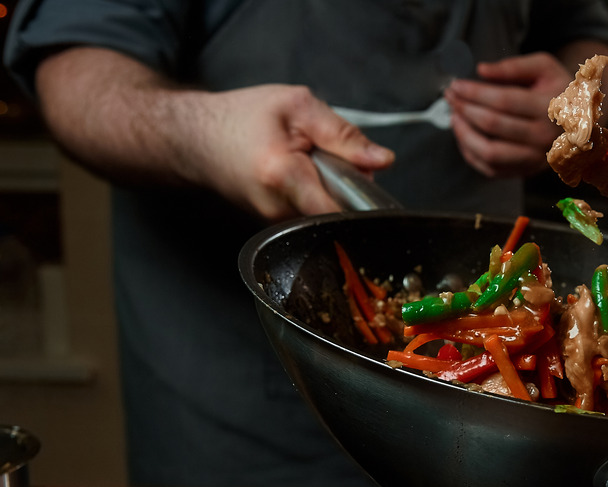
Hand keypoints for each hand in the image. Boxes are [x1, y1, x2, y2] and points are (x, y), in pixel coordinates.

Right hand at [196, 85, 394, 220]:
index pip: (341, 210)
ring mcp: (273, 223)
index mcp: (283, 175)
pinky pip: (311, 215)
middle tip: (333, 160)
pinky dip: (315, 196)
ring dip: (331, 191)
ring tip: (310, 166)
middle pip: (338, 210)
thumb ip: (343, 135)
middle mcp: (277, 209)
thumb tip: (383, 160)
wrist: (193, 139)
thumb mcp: (298, 107)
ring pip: (326, 214)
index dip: (365, 200)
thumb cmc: (241, 117)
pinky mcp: (274, 228)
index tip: (369, 185)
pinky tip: (300, 178)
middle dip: (348, 187)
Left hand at [444, 52, 570, 177]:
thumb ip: (513, 66)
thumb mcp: (544, 67)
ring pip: (489, 152)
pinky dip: (470, 153)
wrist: (580, 121)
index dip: (474, 92)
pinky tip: (464, 134)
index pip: (503, 101)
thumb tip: (481, 71)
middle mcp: (543, 138)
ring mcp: (534, 159)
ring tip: (454, 116)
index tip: (456, 85)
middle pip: (493, 125)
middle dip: (464, 108)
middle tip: (450, 97)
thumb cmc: (558, 90)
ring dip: (464, 134)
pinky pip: (490, 168)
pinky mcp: (525, 172)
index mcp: (550, 108)